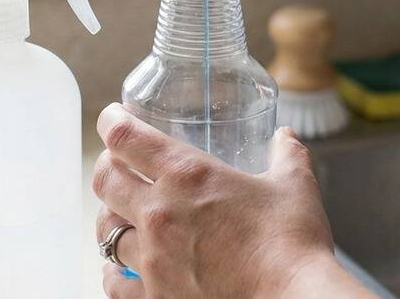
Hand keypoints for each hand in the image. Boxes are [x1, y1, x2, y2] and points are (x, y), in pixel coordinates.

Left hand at [91, 104, 367, 298]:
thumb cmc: (293, 244)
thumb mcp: (295, 187)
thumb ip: (287, 155)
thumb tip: (285, 137)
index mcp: (187, 175)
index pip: (124, 136)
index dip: (111, 121)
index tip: (112, 118)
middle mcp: (159, 213)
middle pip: (105, 180)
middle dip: (108, 167)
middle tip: (118, 165)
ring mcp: (152, 259)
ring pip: (105, 231)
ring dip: (111, 219)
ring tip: (122, 217)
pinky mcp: (155, 297)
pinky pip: (114, 284)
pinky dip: (114, 274)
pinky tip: (121, 271)